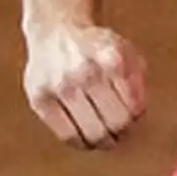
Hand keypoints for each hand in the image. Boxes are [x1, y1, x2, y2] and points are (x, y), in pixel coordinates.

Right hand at [22, 24, 147, 149]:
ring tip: (106, 136)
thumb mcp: (125, 52)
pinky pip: (68, 136)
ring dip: (105, 141)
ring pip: (93, 134)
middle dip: (123, 131)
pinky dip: (82, 143)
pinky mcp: (39, 98)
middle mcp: (83, 69)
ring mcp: (59, 84)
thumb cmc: (96, 48)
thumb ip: (137, 81)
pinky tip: (86, 136)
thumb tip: (138, 114)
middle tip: (121, 131)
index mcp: (111, 55)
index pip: (134, 105)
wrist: (55, 32)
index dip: (136, 116)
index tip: (132, 114)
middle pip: (116, 122)